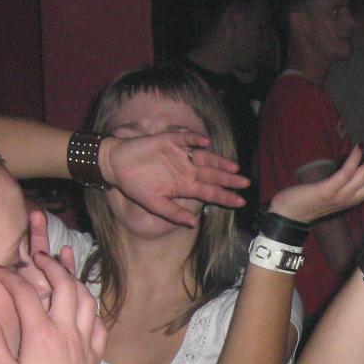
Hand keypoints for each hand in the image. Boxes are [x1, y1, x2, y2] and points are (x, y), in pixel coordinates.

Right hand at [0, 251, 106, 363]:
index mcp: (41, 335)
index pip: (26, 293)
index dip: (12, 277)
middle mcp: (67, 332)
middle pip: (64, 285)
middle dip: (51, 265)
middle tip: (38, 255)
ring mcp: (86, 342)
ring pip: (87, 299)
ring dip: (75, 280)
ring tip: (64, 269)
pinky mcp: (96, 354)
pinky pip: (99, 322)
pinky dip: (91, 306)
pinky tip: (84, 305)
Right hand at [100, 131, 249, 227]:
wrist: (117, 164)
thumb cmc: (135, 185)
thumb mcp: (154, 204)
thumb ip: (174, 213)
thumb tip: (193, 224)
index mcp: (185, 186)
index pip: (210, 192)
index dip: (225, 196)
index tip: (241, 201)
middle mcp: (187, 170)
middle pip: (212, 175)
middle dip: (229, 179)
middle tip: (246, 182)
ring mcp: (181, 155)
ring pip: (205, 158)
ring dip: (218, 161)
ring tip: (233, 166)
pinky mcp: (171, 141)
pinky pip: (186, 139)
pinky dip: (195, 139)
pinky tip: (205, 142)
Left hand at [269, 136, 363, 223]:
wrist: (288, 215)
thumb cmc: (309, 200)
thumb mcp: (333, 190)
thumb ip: (346, 180)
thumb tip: (357, 163)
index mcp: (355, 197)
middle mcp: (352, 198)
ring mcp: (340, 195)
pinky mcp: (327, 191)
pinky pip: (344, 175)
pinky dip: (353, 161)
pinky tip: (359, 147)